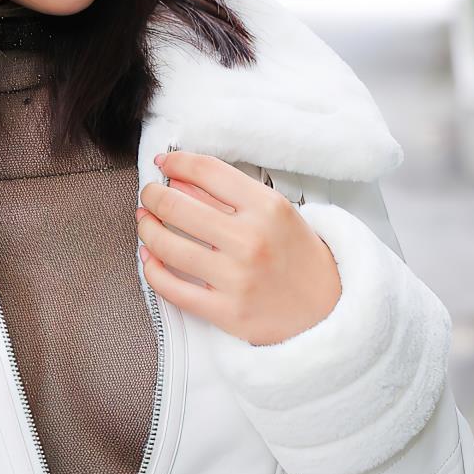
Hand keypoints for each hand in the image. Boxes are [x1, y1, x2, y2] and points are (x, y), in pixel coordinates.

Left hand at [135, 152, 342, 345]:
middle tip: (149, 195)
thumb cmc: (298, 257)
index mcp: (267, 207)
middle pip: (176, 206)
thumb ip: (230, 194)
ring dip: (146, 229)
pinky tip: (149, 258)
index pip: (207, 171)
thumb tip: (178, 178)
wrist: (327, 309)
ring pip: (166, 245)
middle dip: (152, 196)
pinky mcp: (225, 311)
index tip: (164, 164)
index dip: (177, 162)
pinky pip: (171, 288)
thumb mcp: (276, 213)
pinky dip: (151, 270)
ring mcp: (236, 278)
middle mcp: (250, 240)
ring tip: (146, 223)